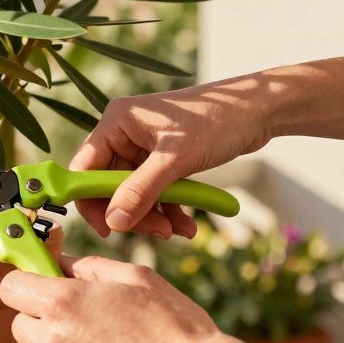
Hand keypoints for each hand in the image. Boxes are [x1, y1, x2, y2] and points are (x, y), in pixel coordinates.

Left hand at [0, 255, 221, 342]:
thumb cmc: (172, 324)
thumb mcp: (135, 277)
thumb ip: (90, 267)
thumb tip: (63, 264)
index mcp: (63, 302)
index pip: (10, 288)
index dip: (24, 283)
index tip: (37, 284)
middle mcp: (53, 340)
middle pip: (18, 325)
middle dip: (38, 317)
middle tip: (74, 315)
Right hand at [72, 77, 273, 237]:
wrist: (258, 111)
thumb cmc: (217, 121)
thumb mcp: (175, 160)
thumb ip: (141, 191)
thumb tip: (114, 223)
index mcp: (116, 122)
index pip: (85, 168)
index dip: (91, 201)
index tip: (109, 230)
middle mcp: (124, 133)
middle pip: (109, 186)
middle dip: (131, 212)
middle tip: (156, 232)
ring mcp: (143, 147)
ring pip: (133, 193)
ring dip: (152, 216)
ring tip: (176, 230)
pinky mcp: (162, 159)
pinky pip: (154, 191)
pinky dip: (168, 209)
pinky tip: (187, 225)